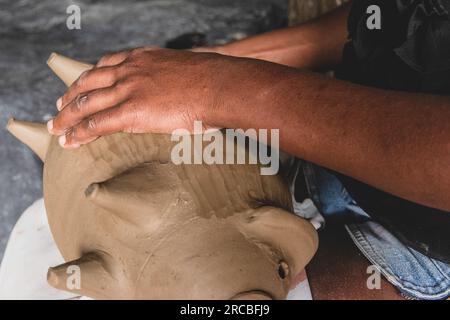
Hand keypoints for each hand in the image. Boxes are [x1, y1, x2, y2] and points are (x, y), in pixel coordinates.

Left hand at [47, 47, 272, 147]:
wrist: (221, 86)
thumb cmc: (214, 82)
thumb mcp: (185, 71)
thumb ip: (170, 80)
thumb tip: (174, 93)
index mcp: (143, 58)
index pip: (106, 65)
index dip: (89, 78)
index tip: (81, 86)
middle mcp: (130, 69)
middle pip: (89, 81)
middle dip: (71, 96)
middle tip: (59, 107)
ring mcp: (129, 89)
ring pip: (87, 102)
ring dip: (68, 116)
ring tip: (56, 128)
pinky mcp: (132, 111)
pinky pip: (97, 123)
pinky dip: (80, 133)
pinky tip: (69, 141)